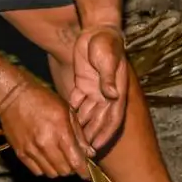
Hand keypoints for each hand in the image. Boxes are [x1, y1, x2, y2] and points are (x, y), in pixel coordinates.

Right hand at [0, 79, 91, 177]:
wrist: (13, 96)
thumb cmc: (44, 100)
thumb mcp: (67, 111)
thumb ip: (79, 134)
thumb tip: (90, 154)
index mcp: (60, 132)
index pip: (75, 161)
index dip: (83, 171)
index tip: (86, 175)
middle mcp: (45, 144)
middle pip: (64, 170)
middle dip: (72, 169)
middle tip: (73, 161)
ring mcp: (31, 150)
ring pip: (51, 173)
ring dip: (58, 170)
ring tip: (60, 160)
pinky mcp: (20, 153)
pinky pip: (36, 171)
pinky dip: (45, 169)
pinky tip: (47, 159)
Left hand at [67, 25, 130, 150]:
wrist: (96, 30)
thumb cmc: (107, 43)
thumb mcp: (108, 59)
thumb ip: (108, 78)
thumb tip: (112, 96)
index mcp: (117, 91)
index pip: (113, 118)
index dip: (106, 134)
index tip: (97, 147)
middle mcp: (106, 94)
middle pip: (99, 120)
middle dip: (91, 135)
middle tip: (81, 151)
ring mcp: (94, 90)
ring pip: (87, 114)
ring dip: (80, 126)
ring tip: (70, 140)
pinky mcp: (83, 84)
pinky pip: (77, 102)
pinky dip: (72, 111)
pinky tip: (63, 120)